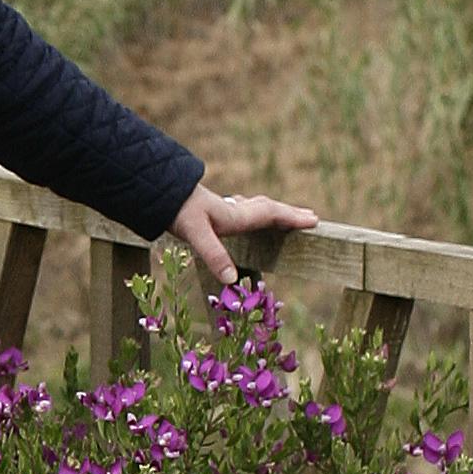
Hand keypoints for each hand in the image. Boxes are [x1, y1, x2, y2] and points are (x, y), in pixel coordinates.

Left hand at [168, 182, 318, 288]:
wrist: (158, 193)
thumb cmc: (178, 213)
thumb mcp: (195, 235)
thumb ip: (215, 256)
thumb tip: (233, 280)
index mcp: (236, 215)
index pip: (271, 214)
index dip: (292, 218)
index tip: (314, 221)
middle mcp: (235, 210)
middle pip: (270, 209)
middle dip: (291, 214)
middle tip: (312, 218)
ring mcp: (226, 209)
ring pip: (258, 208)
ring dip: (276, 212)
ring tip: (289, 216)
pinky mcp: (215, 211)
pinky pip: (245, 211)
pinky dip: (257, 213)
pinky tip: (249, 218)